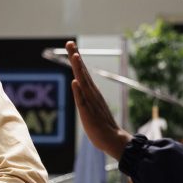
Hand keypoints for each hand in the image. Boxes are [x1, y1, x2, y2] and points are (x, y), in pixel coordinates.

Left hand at [66, 40, 132, 158]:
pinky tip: (75, 82)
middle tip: (69, 43)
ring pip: (83, 83)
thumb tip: (78, 83)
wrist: (113, 139)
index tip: (71, 46)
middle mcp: (92, 94)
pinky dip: (78, 91)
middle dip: (75, 57)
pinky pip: (82, 101)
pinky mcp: (88, 113)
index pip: (82, 72)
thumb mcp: (89, 107)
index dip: (76, 59)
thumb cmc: (101, 125)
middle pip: (82, 72)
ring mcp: (91, 103)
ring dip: (79, 70)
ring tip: (75, 56)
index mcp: (91, 92)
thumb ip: (84, 96)